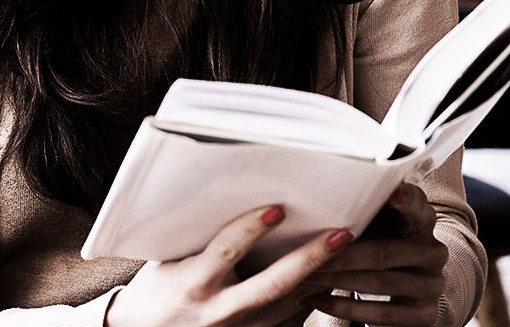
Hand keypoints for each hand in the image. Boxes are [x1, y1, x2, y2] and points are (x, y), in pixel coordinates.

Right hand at [105, 205, 352, 326]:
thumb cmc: (158, 289)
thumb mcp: (170, 260)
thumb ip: (203, 237)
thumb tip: (239, 195)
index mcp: (193, 282)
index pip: (226, 251)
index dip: (250, 229)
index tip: (277, 207)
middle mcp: (218, 311)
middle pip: (272, 284)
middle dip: (309, 258)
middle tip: (341, 234)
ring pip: (289, 304)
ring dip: (322, 277)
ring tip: (351, 250)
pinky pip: (289, 319)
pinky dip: (312, 296)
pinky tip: (333, 276)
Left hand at [299, 183, 448, 326]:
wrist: (400, 287)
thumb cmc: (377, 242)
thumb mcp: (375, 223)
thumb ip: (362, 209)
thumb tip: (320, 194)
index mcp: (422, 221)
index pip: (416, 205)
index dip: (405, 198)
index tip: (392, 192)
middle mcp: (433, 251)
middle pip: (386, 252)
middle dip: (344, 255)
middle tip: (312, 254)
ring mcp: (432, 284)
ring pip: (381, 282)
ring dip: (339, 280)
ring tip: (308, 277)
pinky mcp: (425, 313)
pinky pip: (383, 314)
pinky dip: (347, 309)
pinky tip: (320, 301)